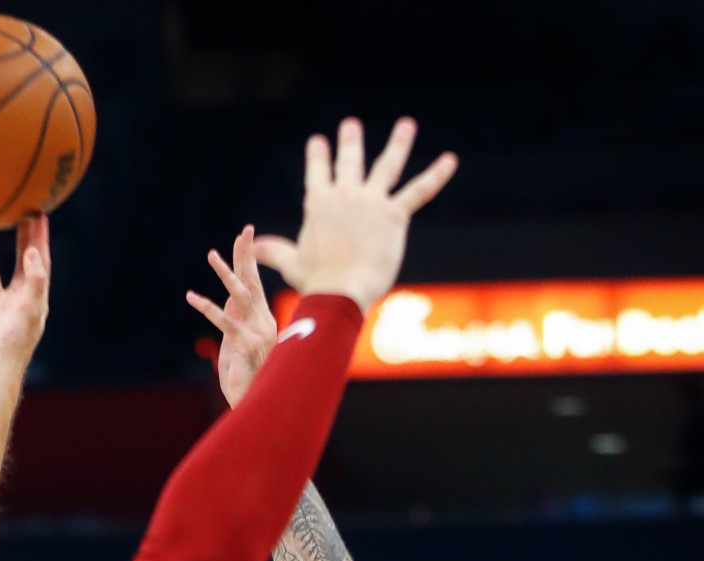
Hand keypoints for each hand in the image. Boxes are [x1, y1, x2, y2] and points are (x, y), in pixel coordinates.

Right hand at [0, 214, 50, 374]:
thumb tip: (33, 251)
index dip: (40, 239)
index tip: (39, 215)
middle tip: (16, 213)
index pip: (40, 262)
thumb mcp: (30, 307)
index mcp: (33, 297)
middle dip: (19, 239)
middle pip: (18, 262)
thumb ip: (34, 279)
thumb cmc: (16, 342)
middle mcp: (16, 299)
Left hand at [186, 224, 278, 407]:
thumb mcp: (236, 344)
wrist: (254, 404)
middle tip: (245, 230)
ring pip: (241, 296)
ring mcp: (257, 332)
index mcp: (262, 320)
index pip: (256, 284)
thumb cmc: (245, 377)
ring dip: (226, 274)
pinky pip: (225, 322)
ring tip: (212, 254)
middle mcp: (264, 322)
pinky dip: (207, 308)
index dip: (249, 260)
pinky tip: (192, 296)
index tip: (244, 236)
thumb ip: (235, 320)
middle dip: (248, 255)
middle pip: (254, 282)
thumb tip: (227, 300)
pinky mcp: (246, 345)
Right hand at [253, 117, 456, 313]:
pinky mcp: (394, 214)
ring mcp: (371, 201)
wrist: (340, 290)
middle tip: (350, 126)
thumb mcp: (292, 263)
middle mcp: (345, 195)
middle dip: (349, 142)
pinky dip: (436, 175)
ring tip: (406, 125)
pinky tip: (450, 161)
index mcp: (318, 204)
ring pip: (387, 166)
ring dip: (398, 143)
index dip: (318, 158)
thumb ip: (274, 251)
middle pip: (349, 161)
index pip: (317, 174)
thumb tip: (254, 247)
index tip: (318, 142)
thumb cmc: (315, 281)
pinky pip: (419, 190)